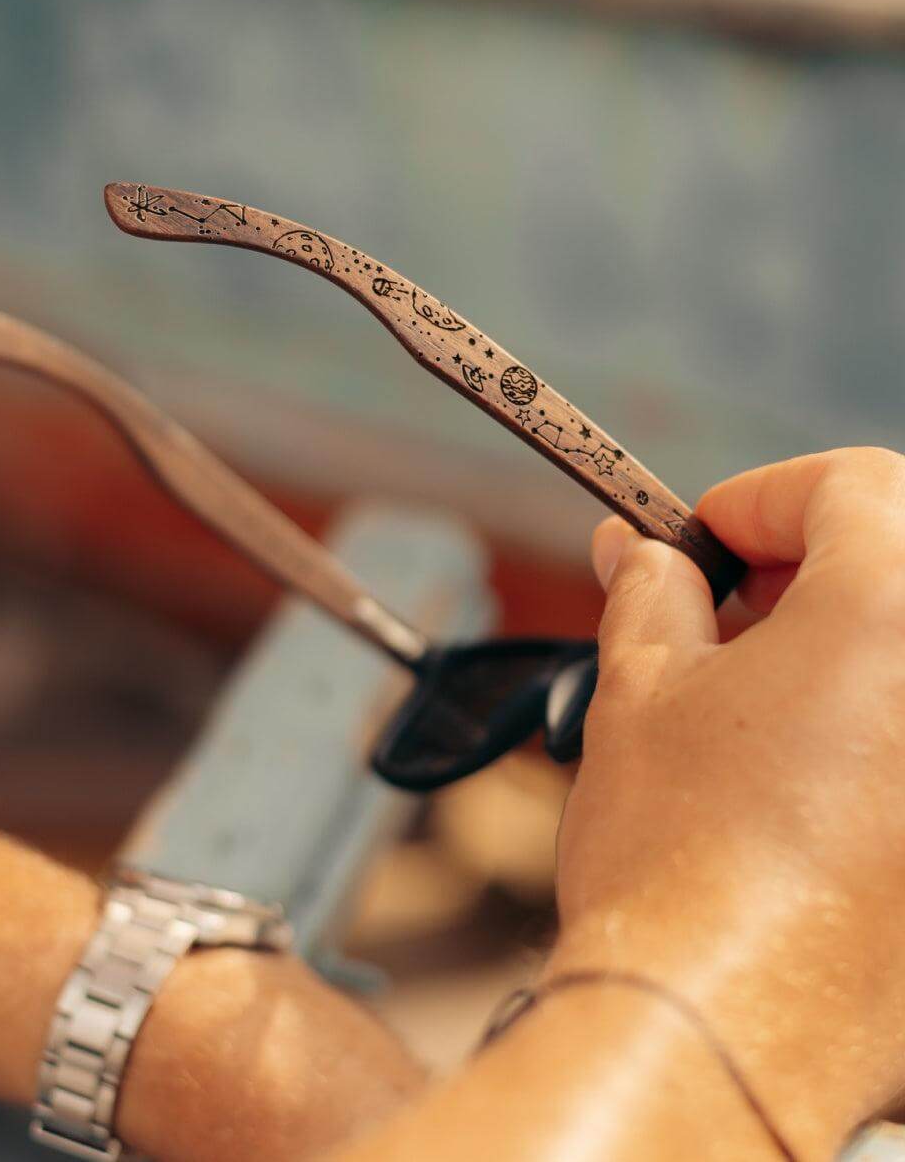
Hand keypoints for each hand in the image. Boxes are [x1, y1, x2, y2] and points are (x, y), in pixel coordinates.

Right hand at [551, 448, 904, 1156]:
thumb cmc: (678, 859)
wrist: (721, 1033)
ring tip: (755, 703)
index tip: (702, 542)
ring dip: (843, 650)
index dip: (760, 500)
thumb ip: (653, 596)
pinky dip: (874, 730)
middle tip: (727, 616)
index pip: (848, 485)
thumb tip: (646, 557)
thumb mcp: (641, 691)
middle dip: (806, 569)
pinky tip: (806, 777)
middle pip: (900, 560)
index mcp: (894, 605)